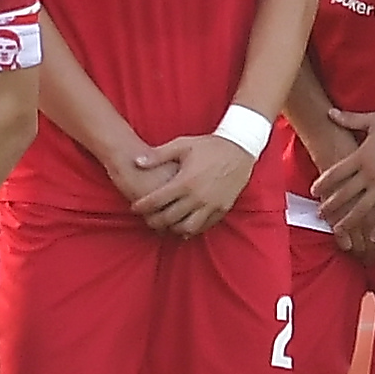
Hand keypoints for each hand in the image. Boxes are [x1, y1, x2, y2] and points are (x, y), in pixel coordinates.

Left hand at [127, 134, 258, 236]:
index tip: (134, 207)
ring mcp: (211, 205)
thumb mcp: (182, 145)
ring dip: (173, 228)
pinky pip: (205, 226)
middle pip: (169, 218)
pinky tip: (185, 225)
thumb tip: (136, 161)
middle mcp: (197, 197)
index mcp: (185, 181)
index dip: (142, 206)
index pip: (156, 200)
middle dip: (154, 221)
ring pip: (187, 227)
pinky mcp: (222, 208)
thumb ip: (158, 155)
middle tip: (147, 219)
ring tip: (166, 224)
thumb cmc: (209, 146)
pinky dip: (193, 228)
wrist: (240, 149)